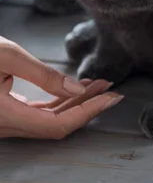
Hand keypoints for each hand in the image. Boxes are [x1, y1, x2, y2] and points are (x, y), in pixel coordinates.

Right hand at [0, 37, 122, 139]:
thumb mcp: (7, 56)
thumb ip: (44, 75)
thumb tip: (76, 89)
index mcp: (2, 117)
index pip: (57, 126)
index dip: (88, 113)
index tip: (111, 97)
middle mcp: (2, 126)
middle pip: (56, 125)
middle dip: (87, 106)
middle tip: (112, 89)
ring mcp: (3, 122)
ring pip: (47, 120)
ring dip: (74, 103)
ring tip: (99, 84)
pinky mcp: (3, 113)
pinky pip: (35, 113)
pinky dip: (57, 102)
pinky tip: (74, 88)